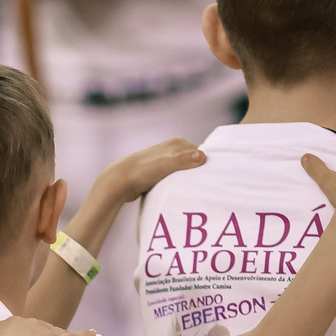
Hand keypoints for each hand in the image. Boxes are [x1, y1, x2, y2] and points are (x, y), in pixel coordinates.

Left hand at [92, 138, 206, 205]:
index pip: (202, 151)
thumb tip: (203, 156)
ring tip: (199, 190)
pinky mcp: (159, 172)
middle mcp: (172, 149)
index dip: (209, 163)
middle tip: (210, 185)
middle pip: (194, 161)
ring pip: (185, 170)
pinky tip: (184, 192)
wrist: (119, 181)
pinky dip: (180, 183)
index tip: (217, 175)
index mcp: (177, 143)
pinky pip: (176, 177)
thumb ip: (184, 160)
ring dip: (190, 179)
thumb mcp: (166, 164)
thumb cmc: (142, 171)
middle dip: (200, 171)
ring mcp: (165, 161)